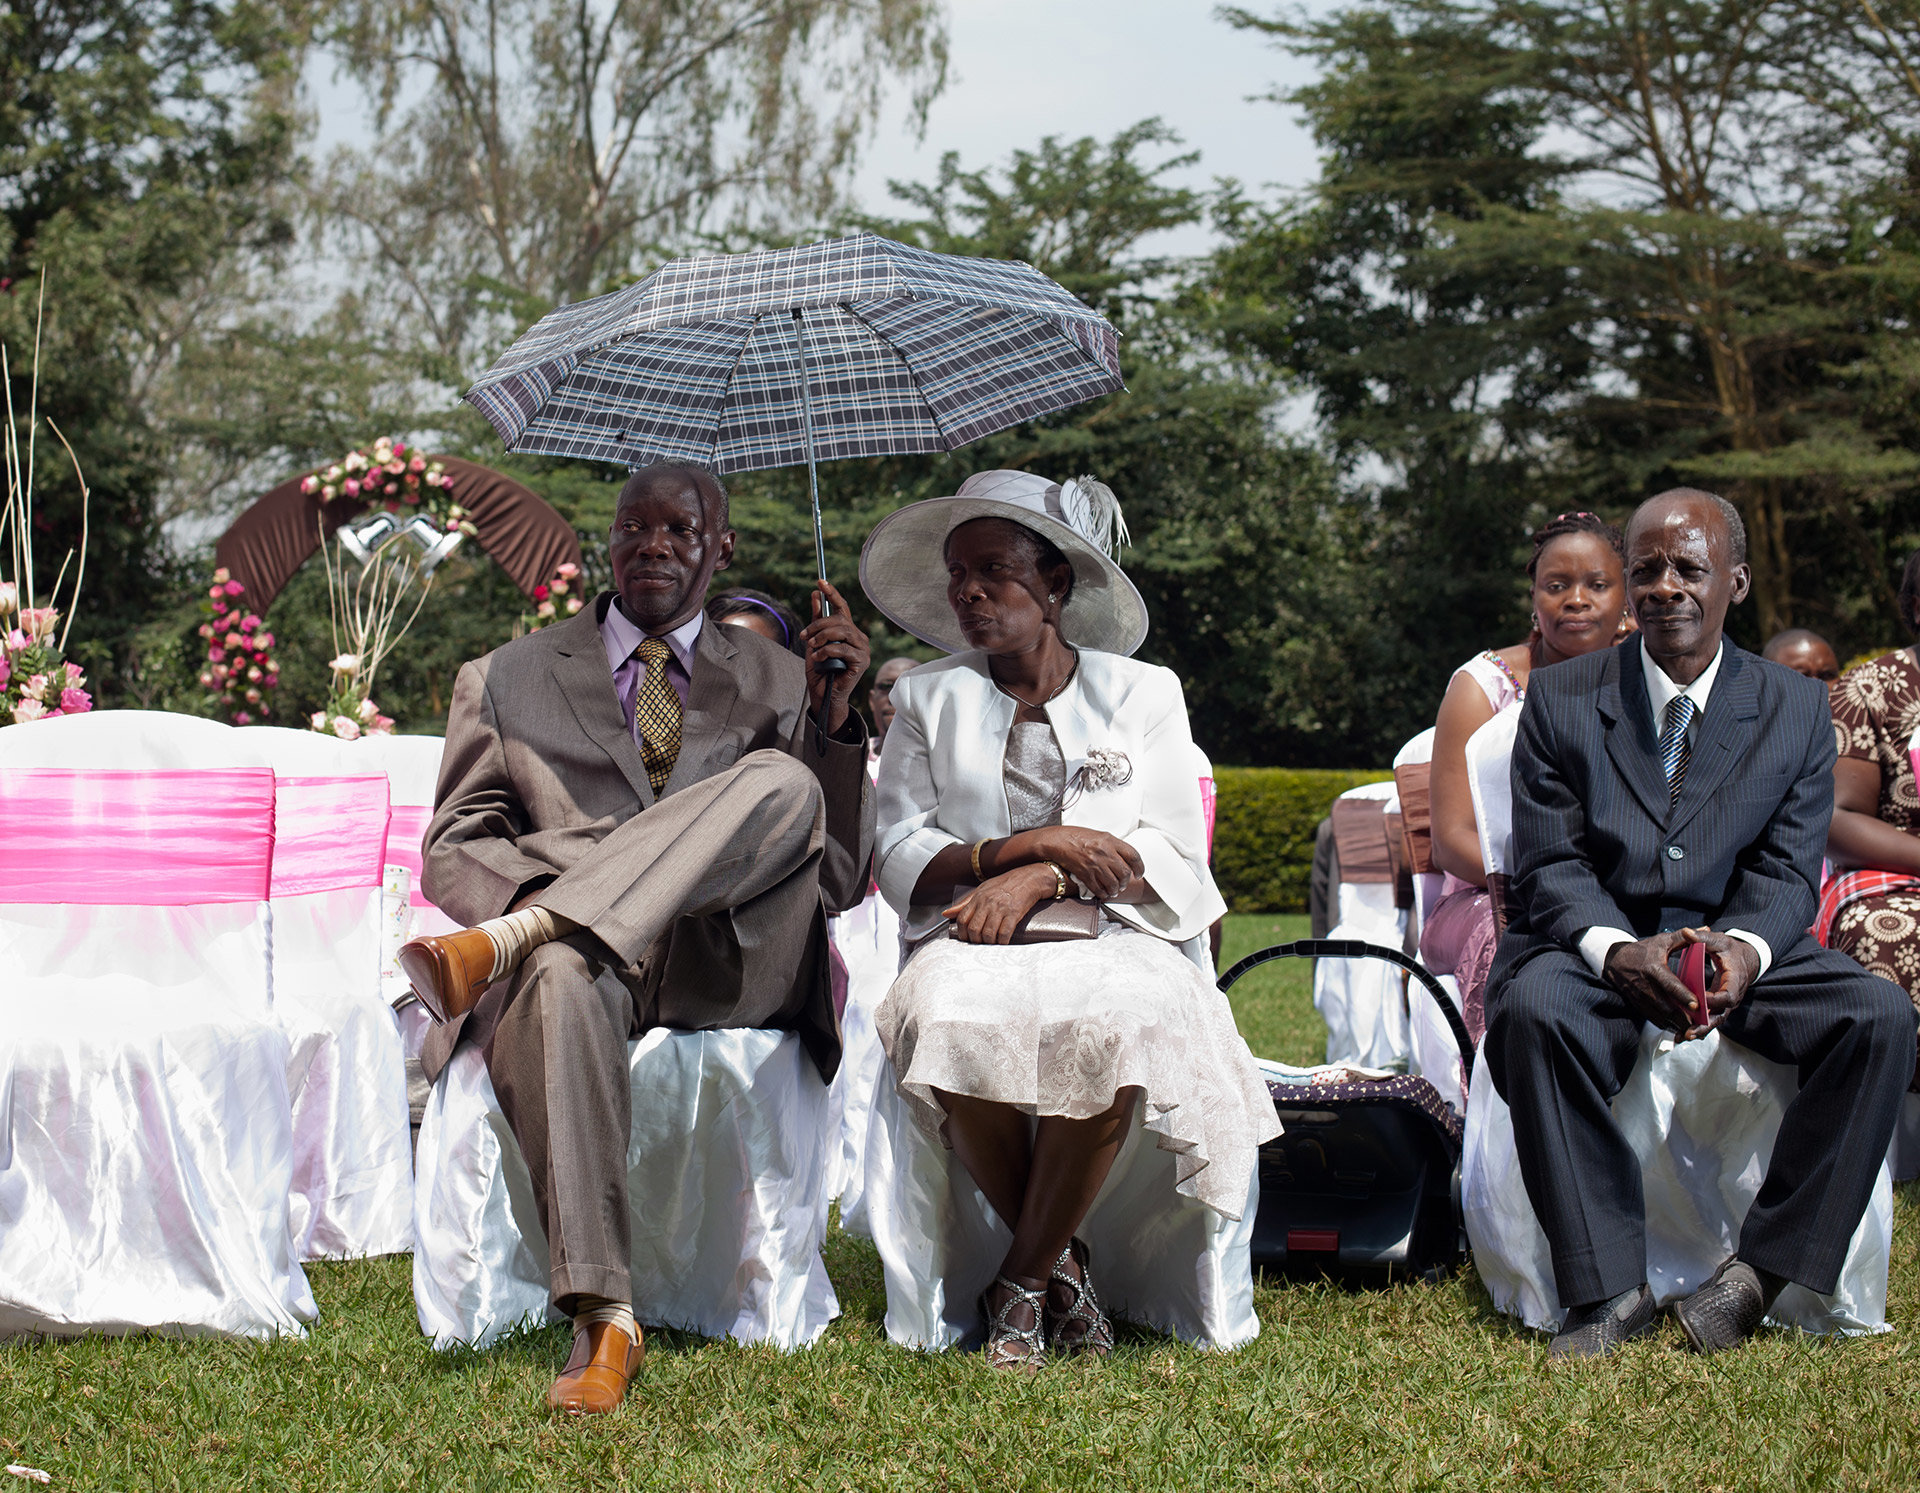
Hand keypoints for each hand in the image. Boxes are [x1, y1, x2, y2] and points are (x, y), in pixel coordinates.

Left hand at [799, 577, 869, 733]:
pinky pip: (842, 648)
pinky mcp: (861, 662)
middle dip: (818, 624)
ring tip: (811, 647)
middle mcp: (858, 638)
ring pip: (842, 631)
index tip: (821, 581)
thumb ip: (816, 621)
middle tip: (804, 635)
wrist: (823, 696)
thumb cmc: (820, 671)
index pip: (842, 608)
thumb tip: (816, 595)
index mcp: (848, 632)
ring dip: (821, 637)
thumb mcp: (813, 643)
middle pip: (839, 619)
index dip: (832, 594)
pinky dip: (826, 652)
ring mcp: (862, 650)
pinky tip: (818, 658)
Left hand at [944, 865, 1055, 943]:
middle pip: (973, 929)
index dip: (962, 933)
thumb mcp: (982, 889)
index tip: (967, 939)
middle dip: (975, 941)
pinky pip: (1004, 933)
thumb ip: (964, 903)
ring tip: (991, 944)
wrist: (1029, 878)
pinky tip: (1002, 943)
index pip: (962, 919)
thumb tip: (946, 913)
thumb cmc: (1005, 884)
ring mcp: (1001, 908)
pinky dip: (1002, 942)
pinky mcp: (1014, 913)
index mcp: (978, 898)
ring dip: (988, 943)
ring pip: (987, 933)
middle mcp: (987, 903)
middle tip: (979, 944)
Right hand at [1028, 826, 1143, 899]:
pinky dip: (1103, 894)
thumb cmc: (1077, 836)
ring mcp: (1095, 864)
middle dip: (1125, 882)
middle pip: (1124, 873)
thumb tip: (1124, 858)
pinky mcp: (1085, 874)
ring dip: (1115, 890)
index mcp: (1110, 840)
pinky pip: (1099, 889)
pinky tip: (1103, 893)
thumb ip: (1113, 846)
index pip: (1133, 856)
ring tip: (1114, 890)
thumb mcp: (1099, 836)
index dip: (1140, 867)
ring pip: (1113, 884)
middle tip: (1123, 884)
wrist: (1058, 840)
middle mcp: (1105, 852)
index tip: (1139, 873)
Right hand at [1602, 930, 1700, 1035]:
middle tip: (1702, 1023)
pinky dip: (1668, 1025)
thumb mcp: (1661, 941)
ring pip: (1662, 1017)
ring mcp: (1641, 998)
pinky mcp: (1639, 1005)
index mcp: (1654, 969)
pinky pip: (1655, 1019)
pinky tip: (1680, 1027)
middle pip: (1667, 1007)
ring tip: (1694, 1028)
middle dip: (1685, 1018)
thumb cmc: (1642, 950)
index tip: (1697, 1005)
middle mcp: (1646, 986)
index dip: (1683, 995)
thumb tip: (1706, 929)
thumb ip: (1684, 938)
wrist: (1614, 962)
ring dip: (1678, 1024)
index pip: (1670, 984)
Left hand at [1678, 927, 1759, 1038]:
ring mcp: (1725, 1004)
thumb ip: (1703, 938)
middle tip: (1689, 1033)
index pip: (1728, 996)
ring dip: (1699, 1030)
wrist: (1745, 959)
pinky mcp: (1718, 1007)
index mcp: (1735, 981)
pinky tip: (1681, 1035)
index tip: (1700, 1001)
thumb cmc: (1731, 949)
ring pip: (1714, 1021)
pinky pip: (1709, 1019)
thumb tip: (1686, 932)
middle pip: (1720, 1015)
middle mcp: (1732, 996)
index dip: (1715, 1000)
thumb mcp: (1719, 941)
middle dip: (1705, 1025)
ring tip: (1681, 1037)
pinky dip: (1697, 1027)